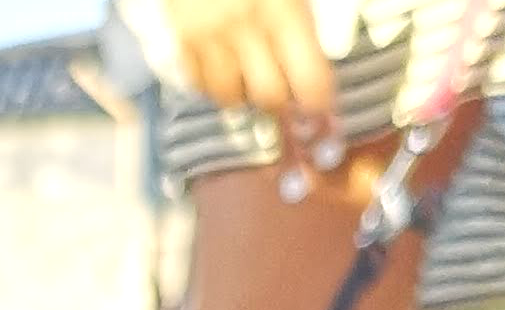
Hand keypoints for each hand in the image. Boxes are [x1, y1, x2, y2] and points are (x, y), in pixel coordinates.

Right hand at [158, 0, 336, 123]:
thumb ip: (312, 11)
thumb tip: (319, 58)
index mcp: (283, 9)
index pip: (309, 80)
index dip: (319, 100)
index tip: (322, 104)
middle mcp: (245, 29)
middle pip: (269, 97)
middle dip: (282, 99)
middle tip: (287, 88)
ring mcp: (208, 37)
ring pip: (230, 98)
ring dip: (245, 93)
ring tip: (253, 74)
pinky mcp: (181, 38)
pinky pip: (199, 84)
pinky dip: (214, 84)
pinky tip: (225, 66)